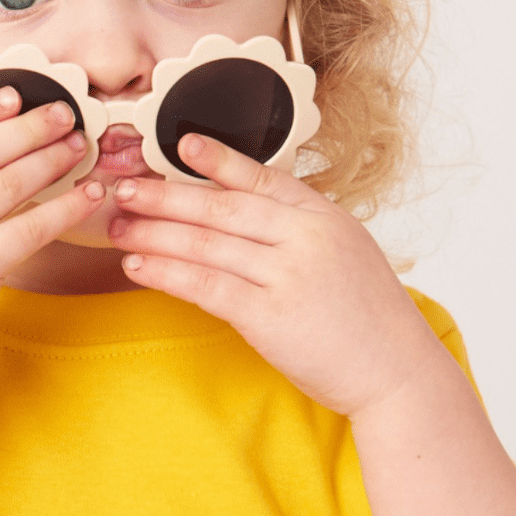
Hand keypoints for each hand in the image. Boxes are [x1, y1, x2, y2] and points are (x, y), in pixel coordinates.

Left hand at [107, 133, 440, 415]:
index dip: (218, 160)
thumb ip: (301, 231)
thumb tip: (246, 216)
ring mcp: (289, 274)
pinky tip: (138, 267)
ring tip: (118, 228)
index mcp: (324, 216)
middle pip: (220, 207)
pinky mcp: (270, 316)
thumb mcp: (345, 253)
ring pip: (205, 243)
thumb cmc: (369, 319)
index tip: (181, 143)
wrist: (397, 372)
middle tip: (124, 189)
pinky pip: (205, 285)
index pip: (262, 177)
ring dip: (154, 233)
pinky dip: (166, 273)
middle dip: (164, 196)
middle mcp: (306, 237)